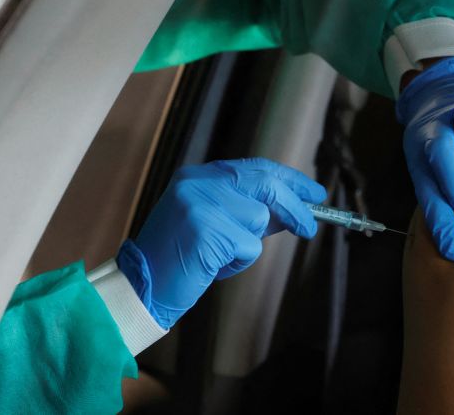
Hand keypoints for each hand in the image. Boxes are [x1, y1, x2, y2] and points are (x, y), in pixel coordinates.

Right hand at [117, 158, 325, 328]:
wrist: (140, 286)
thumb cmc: (179, 258)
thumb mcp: (213, 223)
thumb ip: (247, 209)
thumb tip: (292, 208)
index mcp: (198, 175)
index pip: (256, 167)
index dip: (289, 179)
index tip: (313, 192)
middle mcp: (198, 182)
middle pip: (265, 184)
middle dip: (294, 206)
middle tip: (310, 226)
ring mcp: (200, 204)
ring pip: (259, 219)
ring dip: (248, 246)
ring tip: (218, 257)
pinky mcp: (205, 231)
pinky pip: (248, 247)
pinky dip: (237, 263)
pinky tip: (211, 267)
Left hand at [396, 57, 453, 260]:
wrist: (444, 85)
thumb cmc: (439, 140)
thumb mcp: (428, 167)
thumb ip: (437, 202)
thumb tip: (451, 251)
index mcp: (420, 146)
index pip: (426, 186)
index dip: (439, 218)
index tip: (452, 249)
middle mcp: (439, 125)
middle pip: (442, 149)